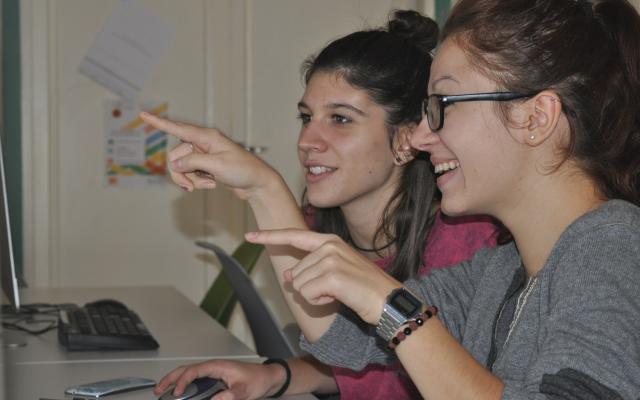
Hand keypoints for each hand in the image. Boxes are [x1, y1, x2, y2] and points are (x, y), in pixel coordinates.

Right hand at [139, 112, 277, 199]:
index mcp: (206, 137)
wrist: (257, 184)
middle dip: (181, 173)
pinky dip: (197, 182)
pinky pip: (190, 174)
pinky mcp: (205, 166)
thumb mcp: (216, 166)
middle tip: (191, 186)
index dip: (159, 122)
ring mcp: (203, 155)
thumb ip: (192, 162)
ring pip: (181, 167)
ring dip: (190, 180)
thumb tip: (173, 164)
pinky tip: (212, 185)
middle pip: (175, 156)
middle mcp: (203, 143)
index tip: (142, 114)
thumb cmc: (242, 170)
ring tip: (207, 185)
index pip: (178, 128)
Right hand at [153, 359, 285, 399]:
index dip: (182, 381)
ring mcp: (212, 373)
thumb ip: (230, 396)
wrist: (267, 378)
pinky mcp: (214, 379)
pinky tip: (179, 394)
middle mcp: (213, 367)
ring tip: (162, 391)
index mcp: (218, 366)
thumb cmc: (257, 379)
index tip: (176, 393)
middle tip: (158, 390)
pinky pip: (195, 381)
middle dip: (170, 378)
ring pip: (188, 374)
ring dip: (174, 381)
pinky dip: (183, 386)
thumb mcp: (245, 390)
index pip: (194, 370)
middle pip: (186, 369)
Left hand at [245, 229, 401, 324]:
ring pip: (299, 285)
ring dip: (315, 296)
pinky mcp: (332, 276)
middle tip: (335, 289)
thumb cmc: (364, 289)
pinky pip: (307, 294)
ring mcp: (330, 259)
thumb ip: (311, 270)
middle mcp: (328, 245)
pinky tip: (337, 298)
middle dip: (309, 287)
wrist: (388, 301)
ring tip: (338, 293)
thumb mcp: (336, 273)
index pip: (293, 236)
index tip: (250, 236)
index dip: (269, 237)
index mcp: (330, 241)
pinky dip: (319, 302)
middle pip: (295, 272)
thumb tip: (289, 276)